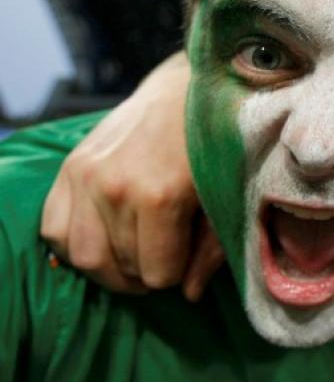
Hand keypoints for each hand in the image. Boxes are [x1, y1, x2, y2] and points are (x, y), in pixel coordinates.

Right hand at [41, 52, 223, 299]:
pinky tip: (105, 235)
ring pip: (84, 257)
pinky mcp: (70, 167)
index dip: (176, 272)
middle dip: (147, 272)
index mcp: (160, 196)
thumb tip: (189, 295)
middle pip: (121, 269)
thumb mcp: (225, 198)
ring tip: (135, 253)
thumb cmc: (216, 146)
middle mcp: (114, 187)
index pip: (157, 274)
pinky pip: (55, 229)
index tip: (188, 254)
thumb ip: (210, 250)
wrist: (187, 91)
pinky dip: (76, 242)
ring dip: (111, 266)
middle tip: (164, 256)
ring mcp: (86, 175)